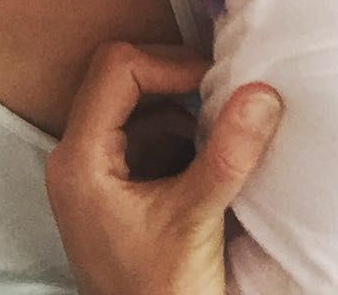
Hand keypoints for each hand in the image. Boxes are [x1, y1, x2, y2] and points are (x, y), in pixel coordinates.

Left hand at [45, 42, 282, 294]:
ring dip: (181, 108)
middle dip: (175, 80)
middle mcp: (76, 156)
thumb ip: (227, 154)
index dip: (169, 65)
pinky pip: (144, 133)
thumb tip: (261, 92)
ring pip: (135, 104)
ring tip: (220, 130)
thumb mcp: (196, 220)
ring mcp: (92, 170)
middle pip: (121, 77)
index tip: (215, 84)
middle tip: (221, 95)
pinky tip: (208, 156)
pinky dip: (179, 133)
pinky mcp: (113, 184)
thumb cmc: (160, 294)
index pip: (116, 68)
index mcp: (80, 158)